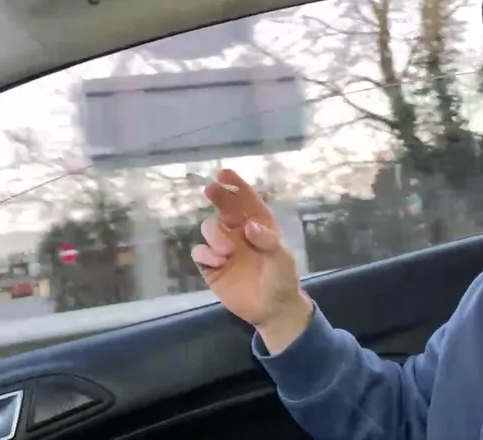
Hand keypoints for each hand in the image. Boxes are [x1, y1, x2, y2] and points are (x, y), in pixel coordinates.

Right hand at [190, 168, 312, 352]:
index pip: (247, 200)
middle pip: (224, 207)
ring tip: (227, 252)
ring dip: (214, 234)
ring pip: (209, 228)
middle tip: (211, 189)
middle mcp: (239, 232)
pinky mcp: (211, 267)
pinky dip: (205, 254)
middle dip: (218, 195)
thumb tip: (249, 226)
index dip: (236, 184)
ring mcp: (223, 248)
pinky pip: (200, 252)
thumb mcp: (283, 259)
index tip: (224, 173)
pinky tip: (218, 262)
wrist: (272, 309)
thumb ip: (268, 241)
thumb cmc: (282, 279)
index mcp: (260, 225)